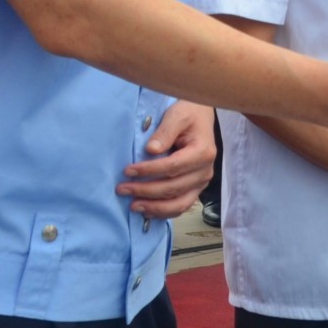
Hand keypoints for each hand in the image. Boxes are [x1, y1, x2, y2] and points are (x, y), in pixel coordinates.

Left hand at [117, 100, 216, 218]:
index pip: (173, 167)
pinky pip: (181, 206)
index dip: (149, 171)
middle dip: (146, 191)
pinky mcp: (196, 189)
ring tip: (133, 205)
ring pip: (179, 203)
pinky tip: (147, 211)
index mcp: (202, 152)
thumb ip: (166, 131)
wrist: (201, 118)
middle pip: (173, 188)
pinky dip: (163, 212)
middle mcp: (205, 171)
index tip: (127, 170)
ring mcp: (201, 182)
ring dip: (154, 207)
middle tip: (122, 189)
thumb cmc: (189, 115)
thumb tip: (152, 150)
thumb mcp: (177, 115)